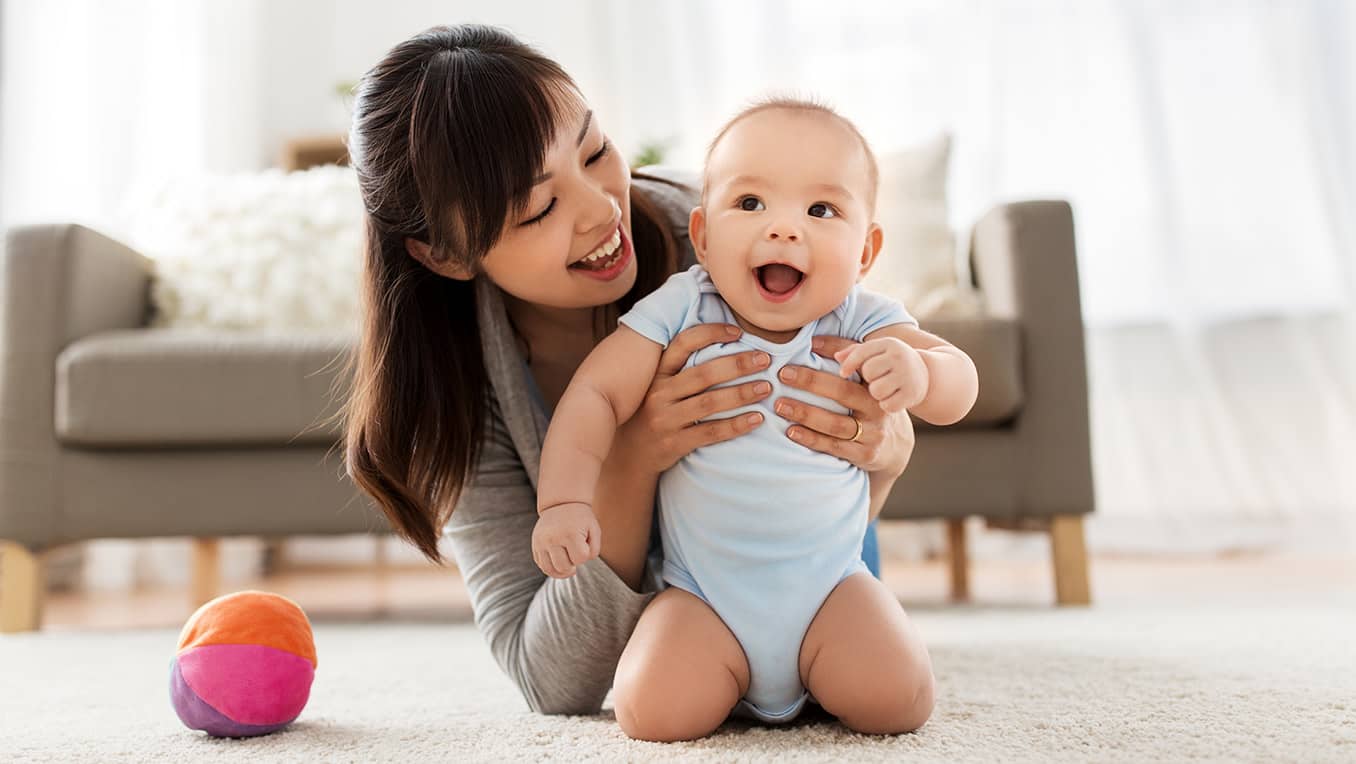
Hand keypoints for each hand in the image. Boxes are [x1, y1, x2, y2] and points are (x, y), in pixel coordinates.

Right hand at [532, 502, 601, 578]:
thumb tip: (575, 567)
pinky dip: (551, 569)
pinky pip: (542, 566)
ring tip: (569, 566)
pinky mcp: (534, 545)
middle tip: (575, 553)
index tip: (584, 544)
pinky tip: (559, 563)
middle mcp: (552, 538)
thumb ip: (593, 550)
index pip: (580, 558)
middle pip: (564, 567)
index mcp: (570, 533)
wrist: (561, 504)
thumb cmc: (580, 519)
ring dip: (562, 571)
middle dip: (573, 564)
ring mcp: (541, 542)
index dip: (585, 555)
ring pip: (550, 570)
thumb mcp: (594, 530)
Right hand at [617, 323, 771, 473]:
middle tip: (765, 360)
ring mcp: (665, 419)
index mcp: (658, 373)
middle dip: (738, 364)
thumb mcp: (660, 386)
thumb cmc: (655, 412)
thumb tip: (726, 341)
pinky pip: (710, 432)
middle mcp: (659, 393)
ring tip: (766, 388)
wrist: (632, 454)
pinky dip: (736, 425)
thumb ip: (683, 367)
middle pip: (704, 374)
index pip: (683, 343)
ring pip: (709, 403)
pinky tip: (757, 419)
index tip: (739, 332)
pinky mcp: (674, 444)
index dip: (711, 333)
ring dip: (741, 394)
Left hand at [772, 335, 918, 475]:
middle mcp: (877, 407)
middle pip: (843, 392)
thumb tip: (813, 341)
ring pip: (836, 423)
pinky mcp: (865, 454)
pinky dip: (811, 439)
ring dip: (805, 414)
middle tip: (783, 375)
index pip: (855, 365)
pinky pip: (834, 446)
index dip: (831, 354)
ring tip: (780, 406)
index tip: (804, 349)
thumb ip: (846, 357)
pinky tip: (791, 432)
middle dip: (811, 382)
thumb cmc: (869, 403)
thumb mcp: (865, 380)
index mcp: (876, 384)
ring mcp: (873, 433)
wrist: (895, 444)